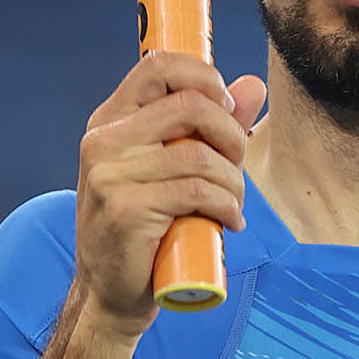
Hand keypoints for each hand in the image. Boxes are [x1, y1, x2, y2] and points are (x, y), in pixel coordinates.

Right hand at [74, 53, 266, 333]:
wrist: (109, 294)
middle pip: (190, 105)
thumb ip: (211, 126)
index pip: (158, 65)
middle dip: (231, 133)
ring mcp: (111, 174)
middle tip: (238, 164)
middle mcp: (105, 140)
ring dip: (234, 181)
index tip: (227, 108)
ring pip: (200, 156)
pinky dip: (226, 206)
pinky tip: (230, 222)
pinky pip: (197, 193)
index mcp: (110, 121)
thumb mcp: (171, 171)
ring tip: (234, 204)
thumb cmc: (143, 231)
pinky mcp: (127, 209)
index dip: (205, 76)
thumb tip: (254, 85)